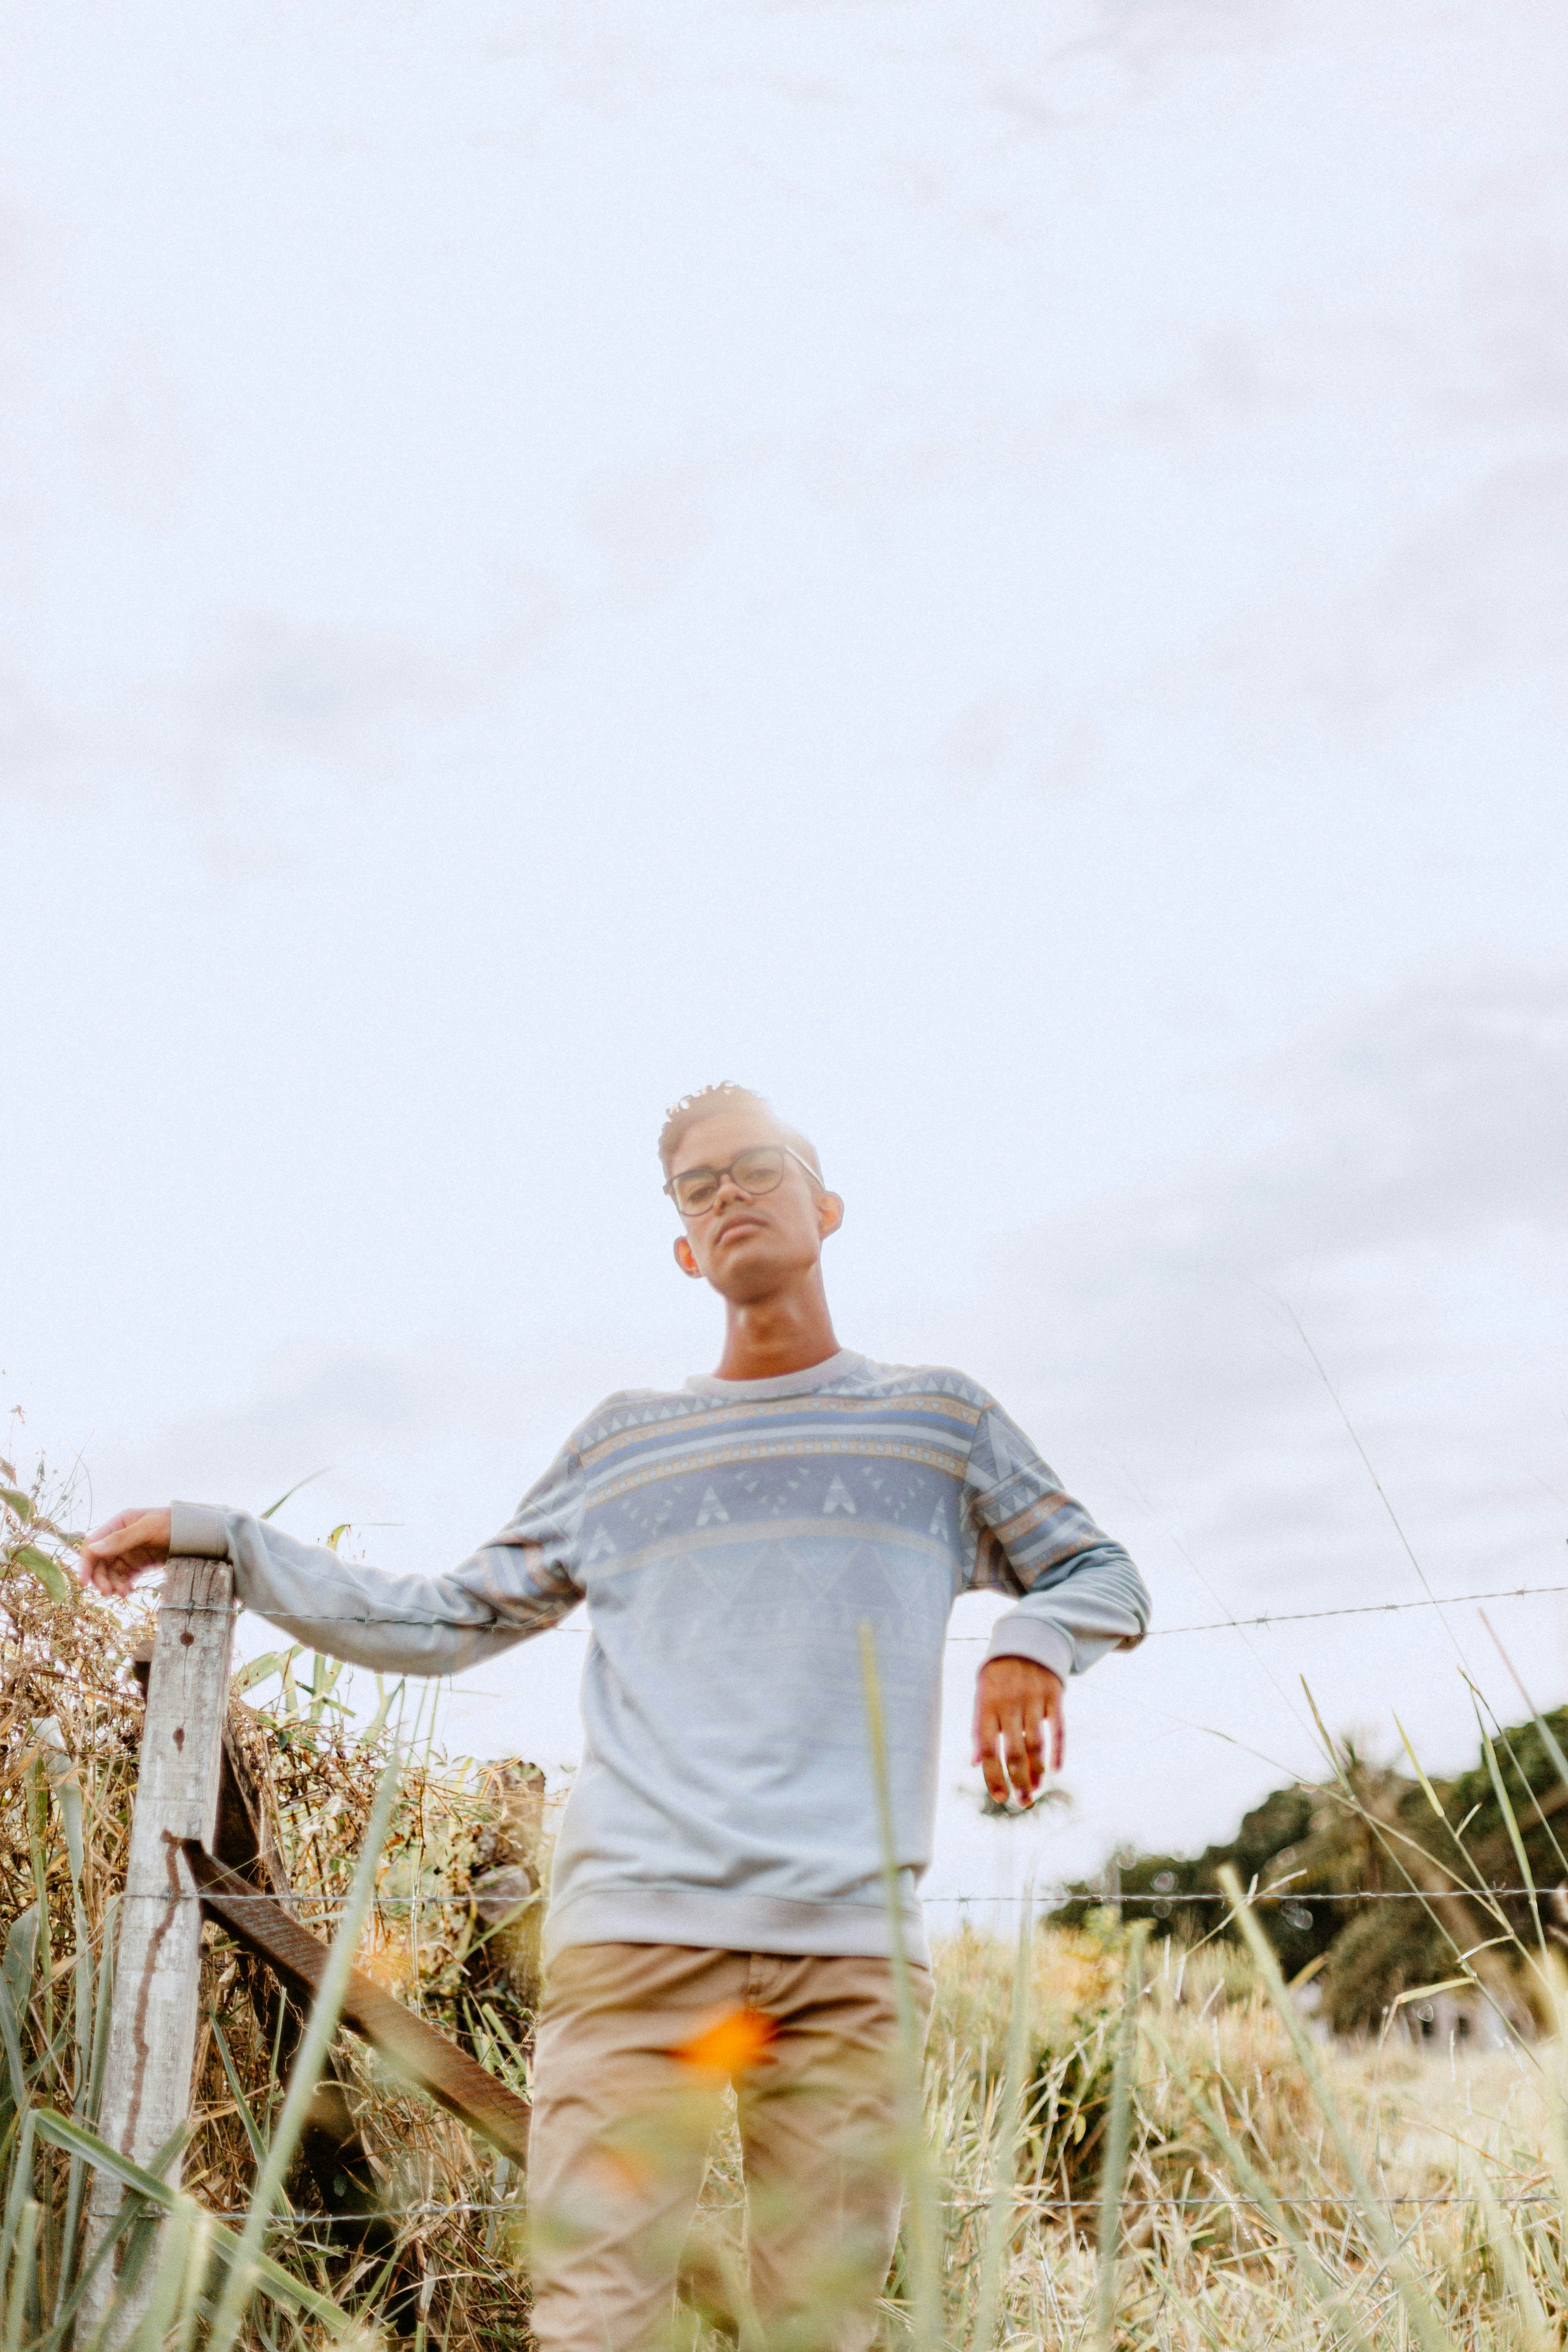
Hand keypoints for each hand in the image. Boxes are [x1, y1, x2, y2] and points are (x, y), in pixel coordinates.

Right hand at [77, 1508, 171, 1598]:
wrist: (195, 1533)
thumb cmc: (172, 1524)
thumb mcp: (148, 1529)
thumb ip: (121, 1539)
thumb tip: (93, 1549)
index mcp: (117, 1525)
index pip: (92, 1545)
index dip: (85, 1564)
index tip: (84, 1582)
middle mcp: (119, 1540)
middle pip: (99, 1563)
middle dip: (100, 1578)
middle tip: (107, 1592)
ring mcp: (129, 1553)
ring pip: (110, 1573)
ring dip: (112, 1584)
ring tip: (122, 1593)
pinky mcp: (138, 1565)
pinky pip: (124, 1578)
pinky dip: (123, 1586)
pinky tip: (128, 1591)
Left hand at [973, 1657, 1063, 1807]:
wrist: (1025, 1640)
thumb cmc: (998, 1678)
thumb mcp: (982, 1697)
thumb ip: (979, 1728)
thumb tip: (976, 1763)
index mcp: (987, 1706)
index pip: (988, 1749)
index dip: (993, 1776)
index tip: (1000, 1798)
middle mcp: (1009, 1704)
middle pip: (1014, 1751)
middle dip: (1019, 1781)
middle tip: (1023, 1802)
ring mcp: (1033, 1699)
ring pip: (1036, 1743)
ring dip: (1037, 1771)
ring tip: (1037, 1789)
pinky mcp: (1054, 1695)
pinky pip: (1058, 1728)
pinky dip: (1058, 1750)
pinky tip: (1055, 1769)